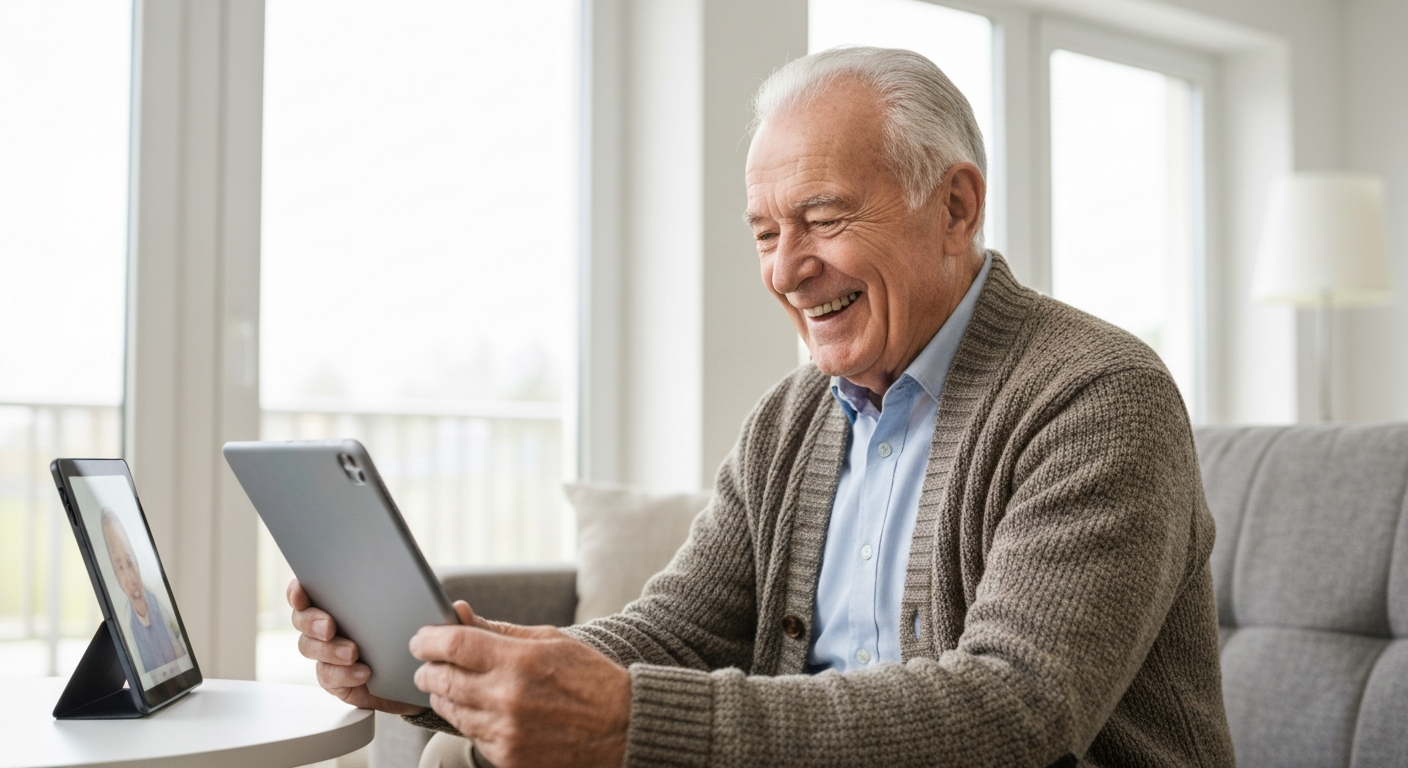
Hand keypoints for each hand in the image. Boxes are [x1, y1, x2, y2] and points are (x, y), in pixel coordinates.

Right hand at [287, 578, 426, 714]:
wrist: (420, 668)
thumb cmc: (410, 627)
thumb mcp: (407, 602)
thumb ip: (395, 586)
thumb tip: (399, 569)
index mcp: (337, 602)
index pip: (306, 593)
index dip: (297, 591)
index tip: (301, 590)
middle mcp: (325, 626)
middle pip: (302, 620)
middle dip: (312, 621)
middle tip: (330, 626)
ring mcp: (327, 654)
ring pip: (311, 649)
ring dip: (329, 650)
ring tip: (352, 652)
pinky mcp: (336, 680)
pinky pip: (329, 677)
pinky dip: (344, 674)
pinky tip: (363, 672)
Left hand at [410, 604, 629, 767]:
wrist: (622, 727)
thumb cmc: (589, 678)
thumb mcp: (549, 640)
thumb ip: (499, 631)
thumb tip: (460, 615)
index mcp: (520, 661)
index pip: (454, 645)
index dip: (428, 639)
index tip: (420, 638)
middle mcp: (508, 698)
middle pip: (442, 680)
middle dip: (428, 669)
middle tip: (428, 663)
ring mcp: (506, 732)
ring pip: (450, 710)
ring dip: (443, 694)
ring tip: (450, 685)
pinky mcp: (508, 757)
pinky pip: (471, 735)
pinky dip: (468, 720)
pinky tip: (479, 709)